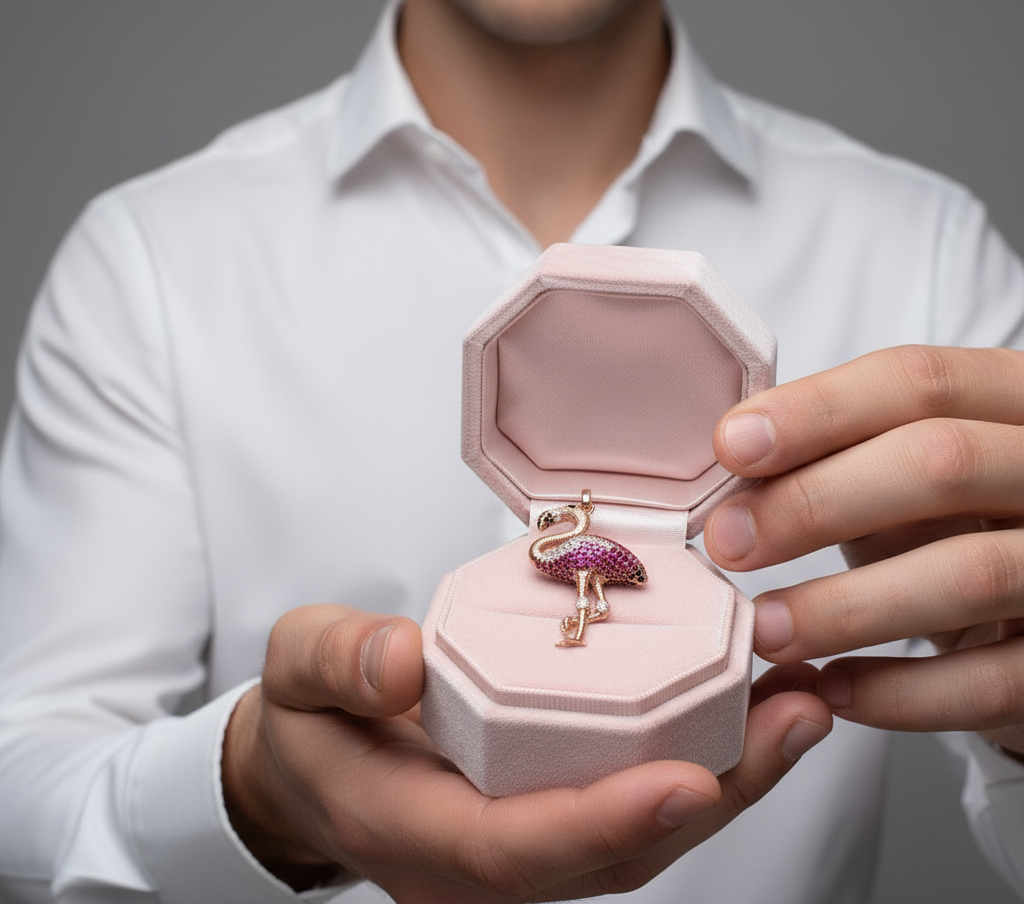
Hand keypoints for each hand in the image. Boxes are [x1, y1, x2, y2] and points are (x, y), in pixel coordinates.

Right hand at [222, 604, 830, 902]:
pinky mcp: (549, 826)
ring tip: (801, 707)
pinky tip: (751, 715)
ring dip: (731, 785)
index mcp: (413, 832)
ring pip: (642, 843)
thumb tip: (402, 659)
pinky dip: (703, 770)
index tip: (689, 779)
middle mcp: (483, 867)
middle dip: (714, 798)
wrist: (313, 766)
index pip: (517, 848)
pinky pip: (635, 810)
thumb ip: (337, 662)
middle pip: (613, 856)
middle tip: (796, 715)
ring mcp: (524, 856)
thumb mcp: (295, 670)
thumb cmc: (310, 718)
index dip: (606, 822)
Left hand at [704, 345, 1023, 754]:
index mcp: (1013, 399)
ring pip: (969, 572)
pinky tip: (831, 686)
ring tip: (764, 629)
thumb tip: (736, 469)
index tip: (731, 447)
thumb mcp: (905, 472)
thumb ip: (840, 457)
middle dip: (815, 502)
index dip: (816, 411)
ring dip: (845, 606)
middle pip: (941, 461)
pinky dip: (900, 691)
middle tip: (729, 542)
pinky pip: (993, 680)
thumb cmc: (956, 524)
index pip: (917, 381)